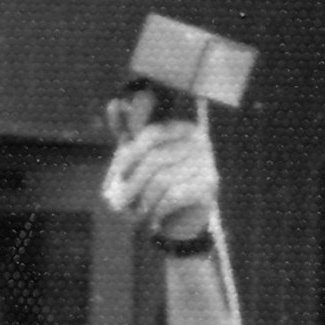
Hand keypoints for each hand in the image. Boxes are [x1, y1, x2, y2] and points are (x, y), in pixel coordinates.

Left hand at [105, 118, 217, 243]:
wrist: (183, 220)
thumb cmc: (156, 183)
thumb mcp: (139, 157)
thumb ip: (127, 132)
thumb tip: (115, 102)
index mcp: (180, 127)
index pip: (152, 134)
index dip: (129, 156)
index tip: (116, 177)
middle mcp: (198, 139)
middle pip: (155, 158)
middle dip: (131, 184)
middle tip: (116, 205)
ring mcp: (207, 161)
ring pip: (162, 180)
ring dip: (142, 201)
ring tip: (134, 215)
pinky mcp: (210, 184)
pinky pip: (174, 196)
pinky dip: (157, 211)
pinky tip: (152, 221)